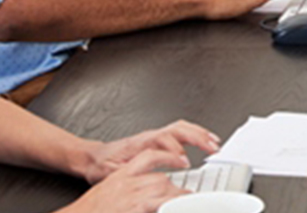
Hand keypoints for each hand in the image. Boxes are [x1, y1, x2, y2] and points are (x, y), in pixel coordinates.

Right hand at [61, 159, 187, 212]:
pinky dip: (170, 206)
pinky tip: (176, 208)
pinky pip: (161, 205)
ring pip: (162, 190)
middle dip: (174, 187)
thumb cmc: (90, 210)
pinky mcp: (136, 209)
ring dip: (176, 197)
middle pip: (159, 178)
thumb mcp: (107, 192)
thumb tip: (140, 193)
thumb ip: (124, 187)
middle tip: (184, 194)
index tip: (181, 160)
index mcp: (119, 177)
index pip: (147, 157)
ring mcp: (131, 198)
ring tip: (186, 204)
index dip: (167, 156)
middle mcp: (125, 185)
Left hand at [77, 120, 214, 181]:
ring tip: (214, 143)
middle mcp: (149, 136)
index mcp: (139, 143)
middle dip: (197, 137)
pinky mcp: (157, 139)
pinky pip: (180, 131)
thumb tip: (148, 178)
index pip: (163, 140)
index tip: (184, 162)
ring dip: (199, 133)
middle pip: (177, 129)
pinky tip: (203, 141)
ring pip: (181, 128)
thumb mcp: (112, 172)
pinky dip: (195, 134)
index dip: (175, 150)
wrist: (92, 157)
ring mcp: (154, 135)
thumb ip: (129, 174)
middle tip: (211, 148)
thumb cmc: (101, 165)